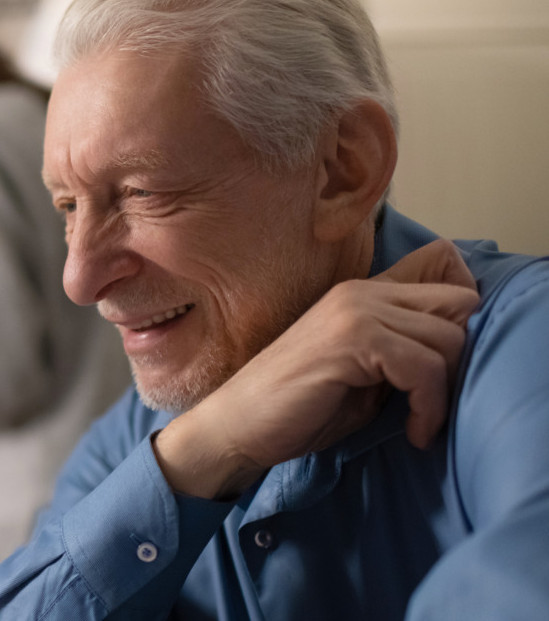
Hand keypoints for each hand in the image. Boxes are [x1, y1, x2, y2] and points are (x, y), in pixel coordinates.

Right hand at [155, 239, 479, 498]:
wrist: (237, 424)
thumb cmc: (297, 408)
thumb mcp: (363, 374)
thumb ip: (400, 351)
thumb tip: (456, 350)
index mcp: (362, 293)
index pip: (444, 267)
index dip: (459, 315)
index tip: (442, 364)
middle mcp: (361, 292)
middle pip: (461, 303)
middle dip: (457, 356)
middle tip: (433, 398)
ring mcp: (355, 311)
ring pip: (449, 338)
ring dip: (443, 390)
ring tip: (420, 422)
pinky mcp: (352, 340)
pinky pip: (425, 367)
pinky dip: (429, 407)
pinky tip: (413, 431)